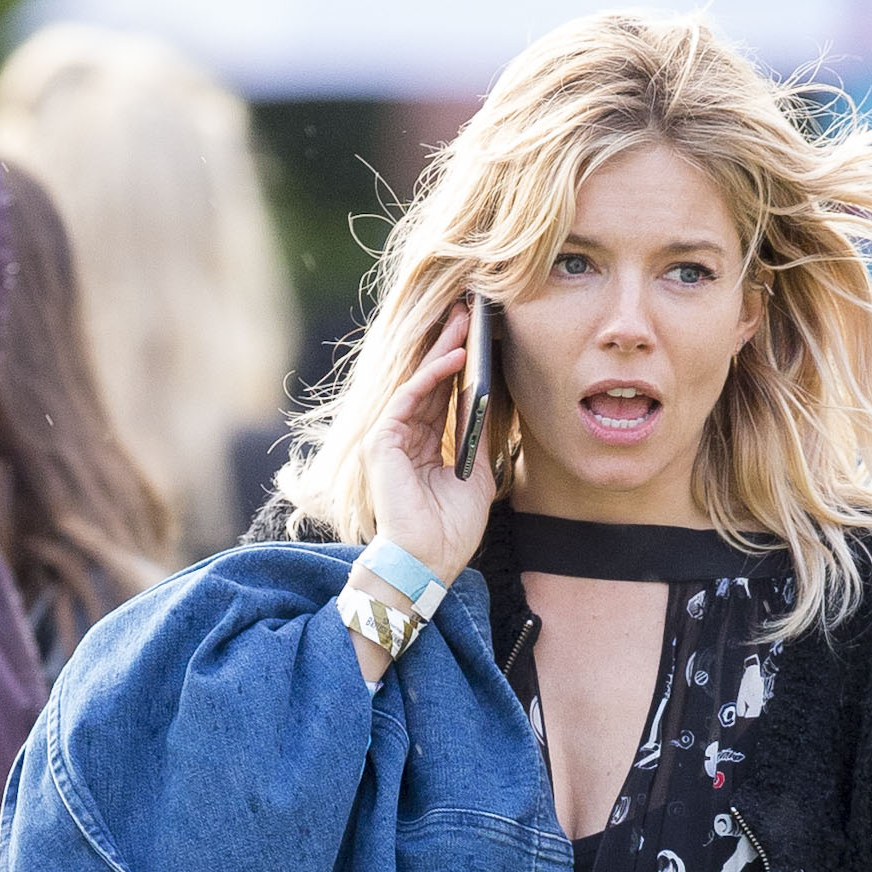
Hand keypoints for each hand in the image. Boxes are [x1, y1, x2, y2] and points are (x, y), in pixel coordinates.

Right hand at [350, 304, 495, 659]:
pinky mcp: (383, 442)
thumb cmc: (450, 530)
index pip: (441, 393)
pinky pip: (409, 398)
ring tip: (465, 319)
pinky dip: (432, 376)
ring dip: (442, 349)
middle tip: (469, 309)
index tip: (480, 334)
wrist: (428, 563)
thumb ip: (477, 438)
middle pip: (429, 379)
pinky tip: (456, 357)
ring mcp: (390, 437)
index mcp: (424, 444)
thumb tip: (489, 402)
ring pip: (418, 381)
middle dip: (449, 343)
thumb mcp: (475, 475)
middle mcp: (404, 436)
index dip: (459, 363)